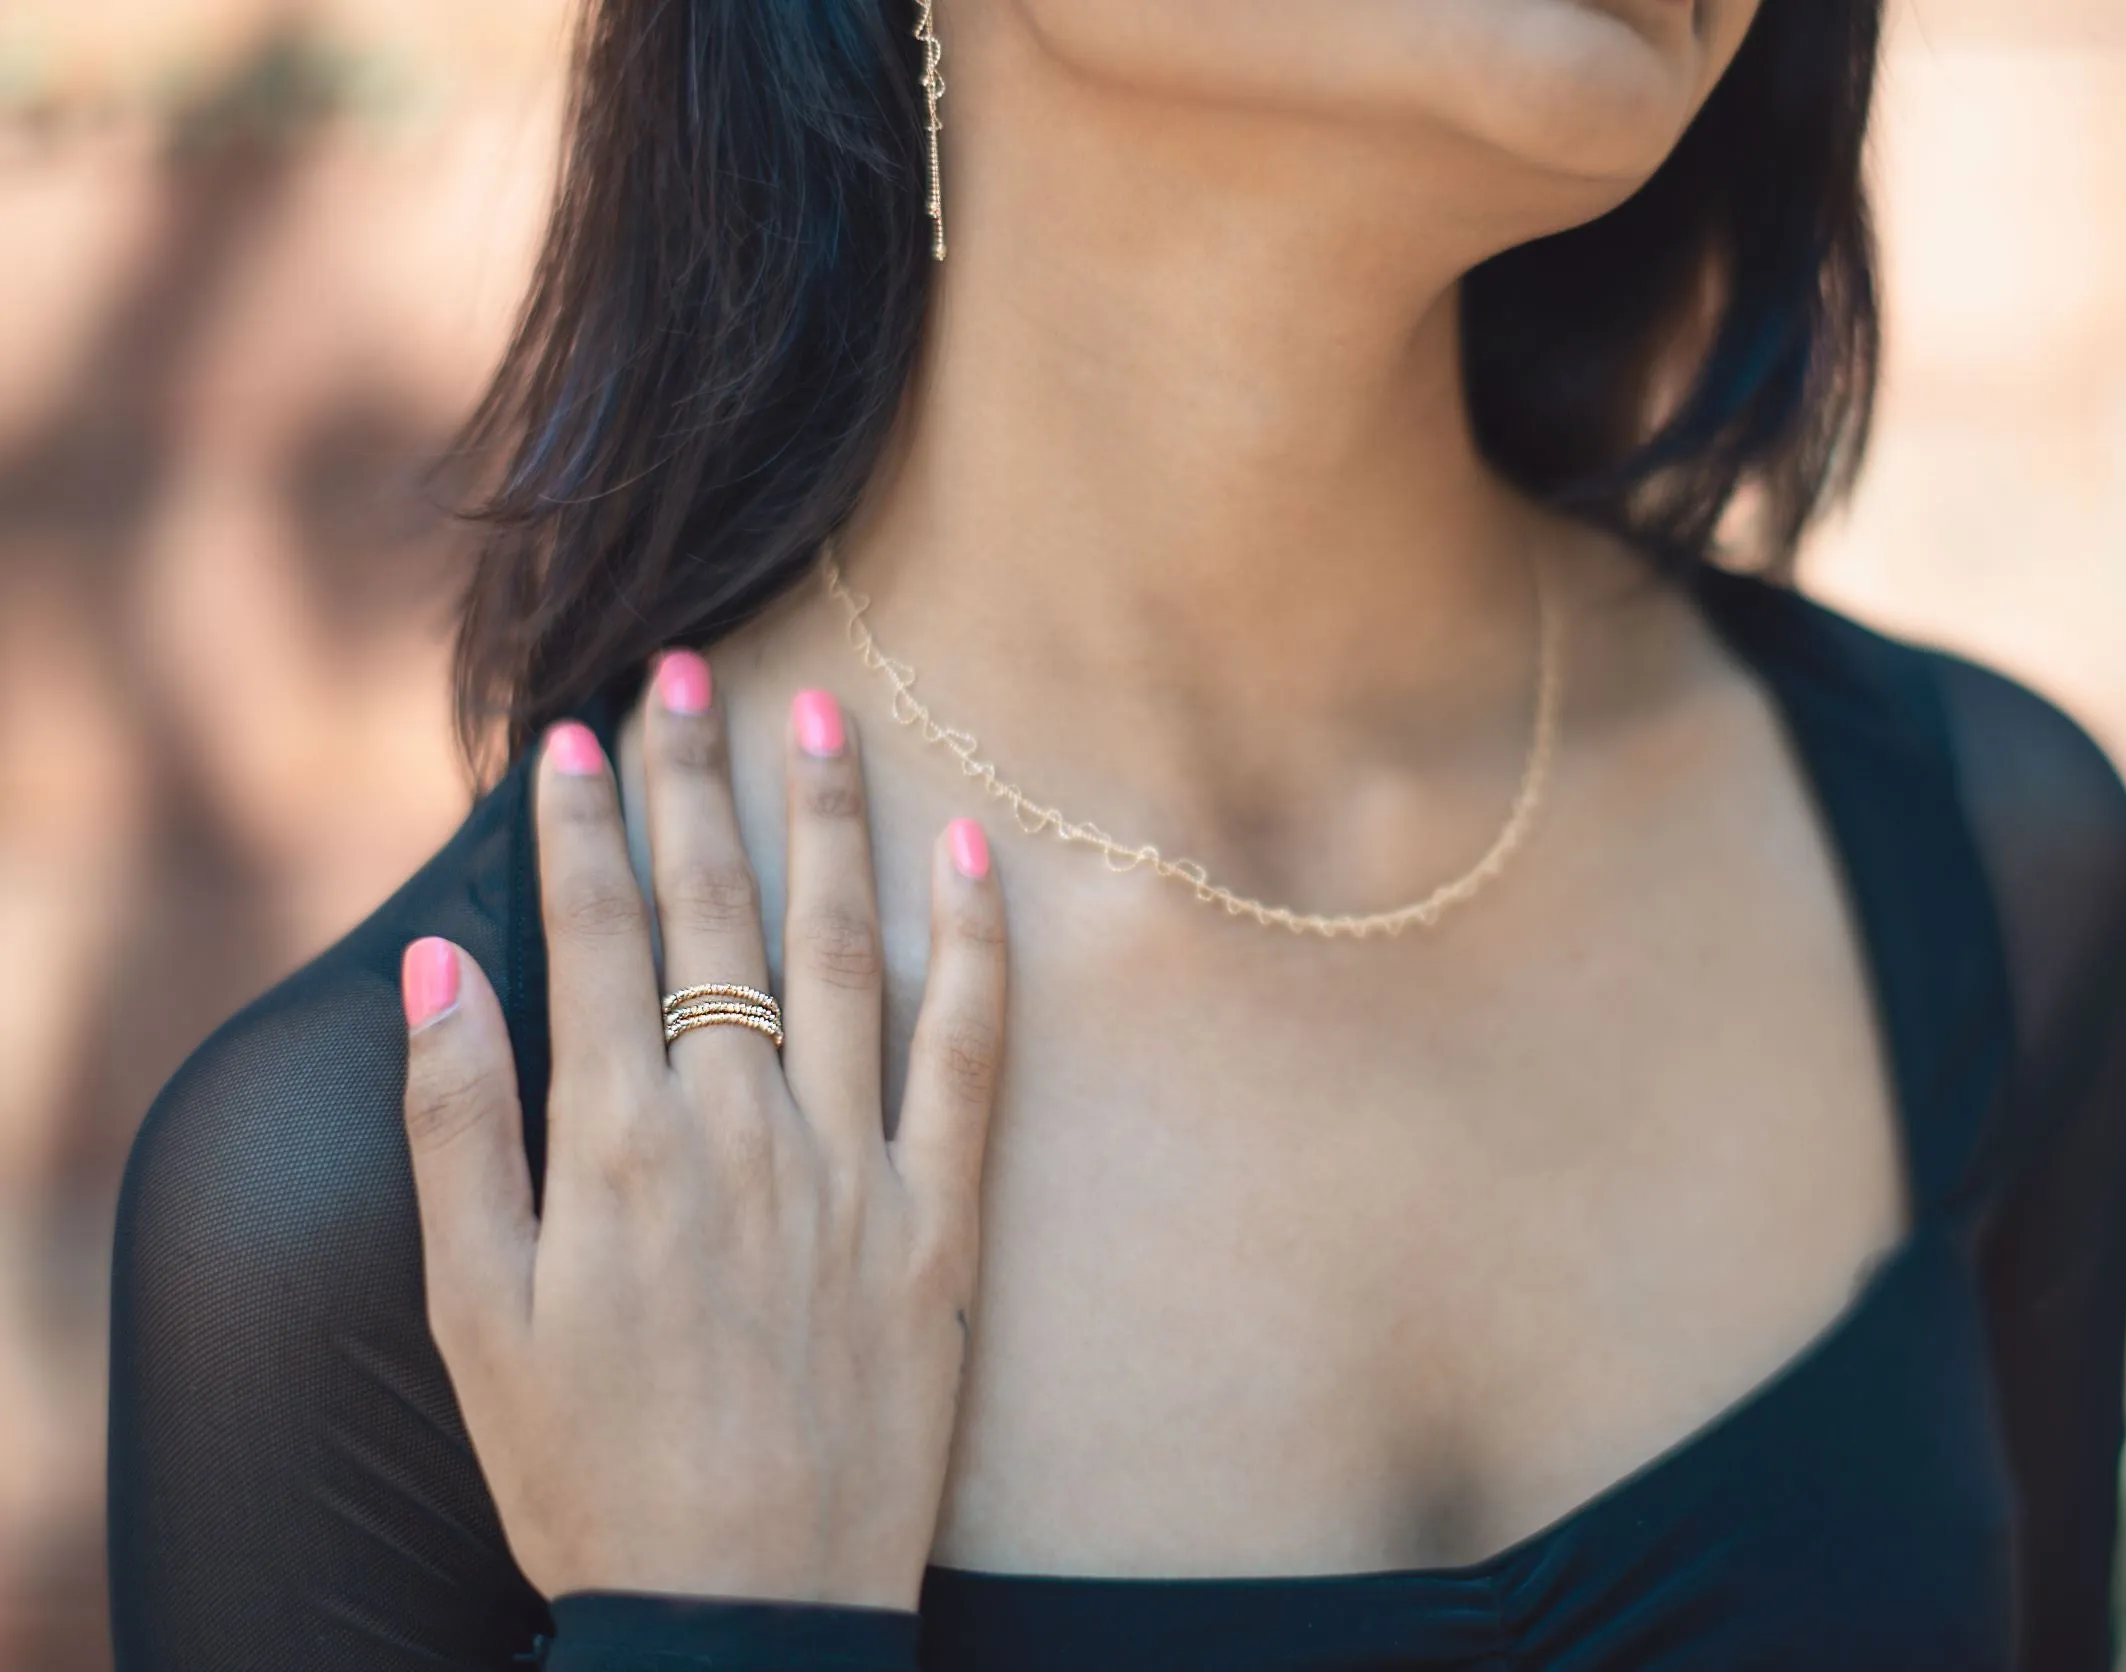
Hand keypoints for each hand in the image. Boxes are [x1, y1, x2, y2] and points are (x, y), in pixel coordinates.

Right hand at [395, 651, 1007, 1611]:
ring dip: (825, 824)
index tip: (581, 733)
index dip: (584, 824)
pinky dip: (974, 946)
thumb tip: (440, 968)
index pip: (594, 936)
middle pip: (713, 916)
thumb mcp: (473, 1313)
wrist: (747, 1608)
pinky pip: (970, 1052)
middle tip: (690, 670)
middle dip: (694, 783)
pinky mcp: (942, 1217)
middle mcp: (741, 1127)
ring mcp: (853, 1165)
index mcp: (617, 1144)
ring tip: (820, 718)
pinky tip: (971, 853)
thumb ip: (454, 1128)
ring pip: (842, 950)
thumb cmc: (590, 1470)